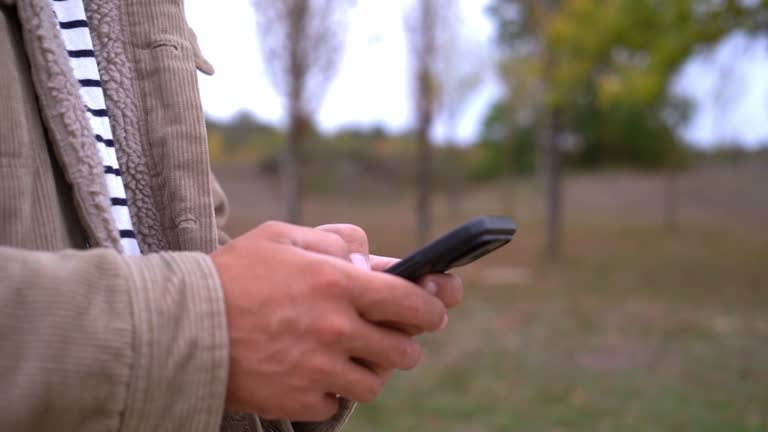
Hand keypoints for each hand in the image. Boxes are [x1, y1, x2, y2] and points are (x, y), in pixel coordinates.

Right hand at [210, 221, 446, 420]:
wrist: (180, 327)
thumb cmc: (232, 275)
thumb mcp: (282, 236)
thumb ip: (334, 240)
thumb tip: (368, 257)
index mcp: (338, 283)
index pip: (413, 301)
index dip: (432, 306)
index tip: (434, 310)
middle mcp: (337, 329)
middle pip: (405, 350)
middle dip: (403, 341)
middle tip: (389, 335)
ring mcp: (320, 369)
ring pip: (376, 382)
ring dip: (370, 369)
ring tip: (346, 354)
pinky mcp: (301, 401)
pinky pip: (337, 402)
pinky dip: (331, 390)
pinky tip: (311, 372)